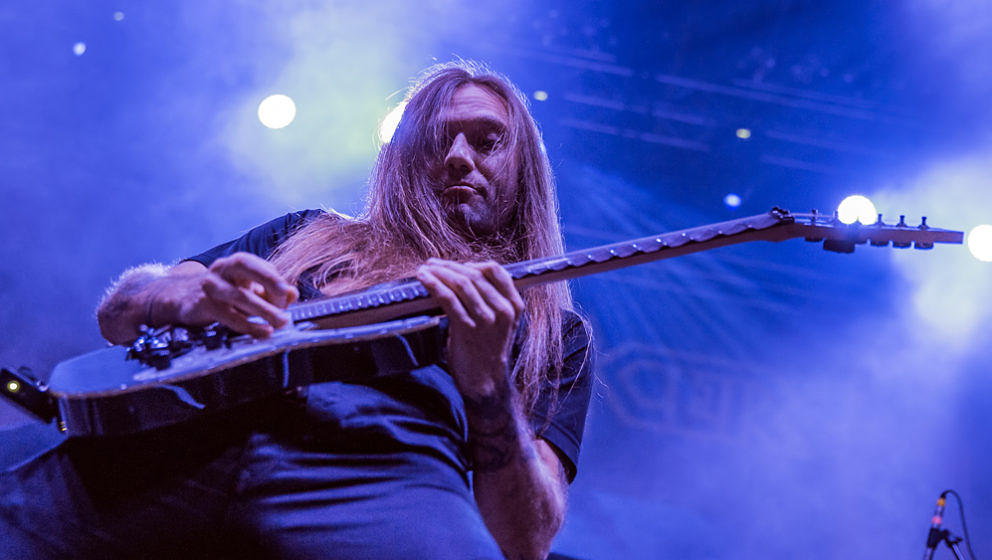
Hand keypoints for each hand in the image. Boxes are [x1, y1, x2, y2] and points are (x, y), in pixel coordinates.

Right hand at [159, 253, 298, 337]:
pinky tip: (264, 332)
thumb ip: (271, 291)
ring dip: (263, 310)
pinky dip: (249, 326)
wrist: (181, 299)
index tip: (287, 296)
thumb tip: (293, 294)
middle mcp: (221, 270)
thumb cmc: (222, 292)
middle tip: (285, 299)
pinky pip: (229, 317)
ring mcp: (210, 287)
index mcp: (236, 263)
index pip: (259, 265)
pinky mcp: (202, 306)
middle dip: (268, 280)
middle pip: (245, 267)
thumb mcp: (248, 289)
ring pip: (238, 296)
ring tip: (282, 322)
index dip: (275, 280)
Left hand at [416, 259, 524, 395]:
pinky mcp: (467, 328)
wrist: (485, 382)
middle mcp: (503, 310)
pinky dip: (434, 285)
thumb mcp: (501, 323)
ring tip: (424, 270)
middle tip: (432, 264)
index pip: (495, 270)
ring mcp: (485, 320)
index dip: (473, 264)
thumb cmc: (487, 350)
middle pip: (474, 274)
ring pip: (461, 284)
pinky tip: (424, 280)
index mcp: (514, 305)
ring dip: (439, 273)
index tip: (456, 266)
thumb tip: (465, 277)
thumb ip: (491, 300)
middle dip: (449, 266)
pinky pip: (448, 299)